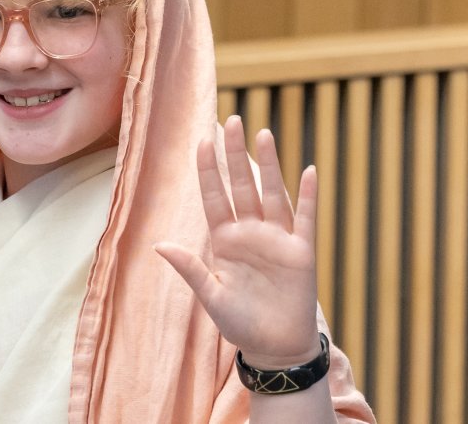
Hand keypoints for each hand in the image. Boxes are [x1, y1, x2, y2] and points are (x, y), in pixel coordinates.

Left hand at [154, 116, 319, 369]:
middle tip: (231, 120)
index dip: (209, 170)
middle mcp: (251, 233)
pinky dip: (308, 197)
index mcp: (225, 241)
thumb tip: (159, 245)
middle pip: (243, 185)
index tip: (202, 140)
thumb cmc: (240, 323)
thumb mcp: (210, 295)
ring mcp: (277, 240)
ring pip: (272, 194)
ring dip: (269, 164)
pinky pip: (306, 219)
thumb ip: (190, 268)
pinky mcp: (301, 253)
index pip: (215, 197)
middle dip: (236, 155)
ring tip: (263, 133)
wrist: (274, 347)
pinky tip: (307, 171)